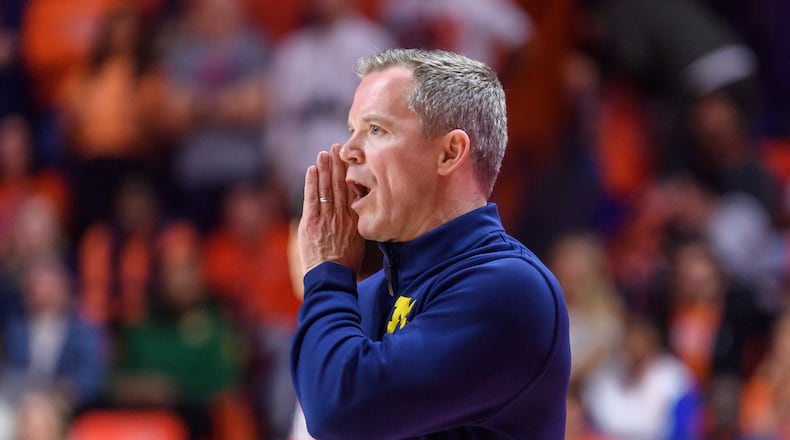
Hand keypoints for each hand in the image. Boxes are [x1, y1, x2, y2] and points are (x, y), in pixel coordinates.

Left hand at [298, 144, 364, 274]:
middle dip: (338, 165)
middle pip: (340, 185)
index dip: (350, 174)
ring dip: (325, 169)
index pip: (352, 191)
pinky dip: (312, 183)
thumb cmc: (345, 263)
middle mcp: (342, 217)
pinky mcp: (311, 223)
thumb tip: (358, 210)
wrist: (331, 277)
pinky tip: (312, 169)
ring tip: (324, 153)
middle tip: (337, 147)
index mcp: (355, 220)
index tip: (349, 160)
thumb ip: (356, 223)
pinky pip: (312, 198)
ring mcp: (327, 219)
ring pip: (326, 188)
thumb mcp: (358, 241)